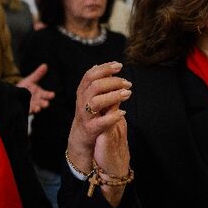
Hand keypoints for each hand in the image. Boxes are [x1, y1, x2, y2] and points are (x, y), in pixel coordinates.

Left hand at [16, 64, 54, 113]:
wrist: (13, 94)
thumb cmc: (24, 87)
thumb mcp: (30, 80)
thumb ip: (38, 74)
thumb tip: (45, 65)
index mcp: (40, 94)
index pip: (47, 95)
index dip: (49, 95)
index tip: (52, 95)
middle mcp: (37, 100)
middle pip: (42, 102)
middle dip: (44, 103)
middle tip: (46, 104)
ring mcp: (32, 105)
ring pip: (36, 107)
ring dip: (38, 108)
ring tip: (38, 108)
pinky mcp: (26, 109)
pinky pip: (29, 111)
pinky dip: (30, 110)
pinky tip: (32, 110)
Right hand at [66, 62, 130, 206]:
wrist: (80, 141)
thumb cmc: (90, 117)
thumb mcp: (93, 98)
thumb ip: (99, 85)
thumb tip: (108, 68)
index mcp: (82, 92)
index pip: (90, 75)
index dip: (104, 68)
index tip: (119, 65)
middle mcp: (81, 102)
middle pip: (93, 85)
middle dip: (112, 81)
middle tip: (127, 83)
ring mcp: (84, 117)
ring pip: (95, 101)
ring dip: (112, 96)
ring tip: (127, 94)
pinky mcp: (89, 131)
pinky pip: (100, 123)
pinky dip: (112, 117)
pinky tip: (123, 113)